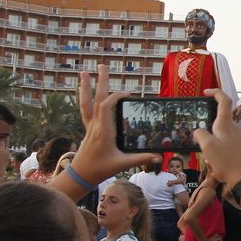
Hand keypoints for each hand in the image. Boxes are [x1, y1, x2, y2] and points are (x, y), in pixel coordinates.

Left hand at [65, 66, 159, 185]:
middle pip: (96, 99)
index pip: (107, 106)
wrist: (81, 175)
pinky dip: (84, 98)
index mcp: (104, 130)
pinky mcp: (88, 128)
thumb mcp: (122, 164)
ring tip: (84, 72)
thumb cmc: (101, 169)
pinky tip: (84, 90)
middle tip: (102, 66)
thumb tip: (160, 156)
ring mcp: (90, 126)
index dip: (116, 97)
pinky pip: (85, 109)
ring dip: (86, 87)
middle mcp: (95, 125)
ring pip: (86, 102)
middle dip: (99, 82)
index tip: (128, 93)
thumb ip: (141, 158)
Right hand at [192, 89, 240, 187]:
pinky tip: (213, 159)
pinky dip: (216, 146)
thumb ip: (200, 135)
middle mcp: (234, 128)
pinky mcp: (238, 147)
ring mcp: (237, 137)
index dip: (216, 93)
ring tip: (205, 151)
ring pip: (221, 131)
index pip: (224, 100)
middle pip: (221, 116)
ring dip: (211, 137)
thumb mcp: (207, 147)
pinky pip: (224, 141)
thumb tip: (198, 131)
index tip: (205, 92)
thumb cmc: (227, 161)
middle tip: (199, 131)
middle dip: (209, 121)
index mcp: (226, 123)